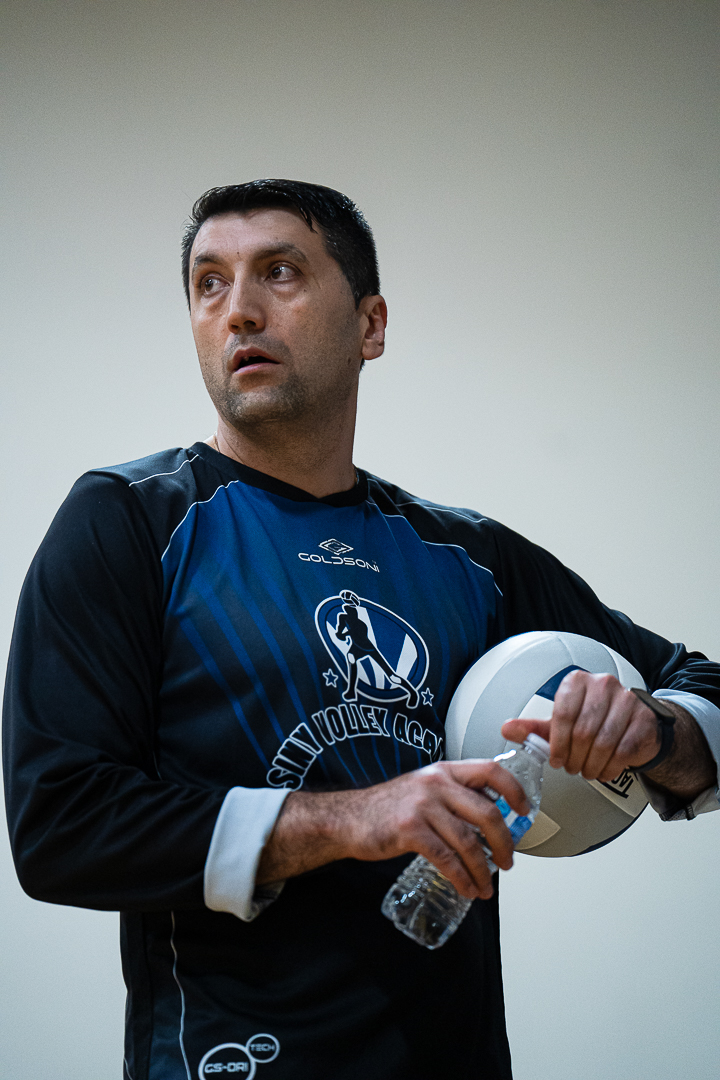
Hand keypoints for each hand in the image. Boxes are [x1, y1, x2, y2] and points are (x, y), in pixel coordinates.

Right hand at [257, 760, 529, 899]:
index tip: (525, 810)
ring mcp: (422, 805)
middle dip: (504, 842)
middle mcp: (436, 783)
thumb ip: (455, 798)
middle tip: (508, 860)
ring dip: (483, 868)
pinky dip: (462, 877)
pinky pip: (447, 858)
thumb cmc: (389, 807)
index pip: (491, 770)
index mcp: (444, 771)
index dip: (514, 790)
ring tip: (487, 885)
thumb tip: (490, 820)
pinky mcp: (409, 830)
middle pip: (487, 811)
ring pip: (468, 840)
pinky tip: (467, 888)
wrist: (349, 818)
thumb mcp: (424, 789)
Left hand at [501, 671, 659, 781]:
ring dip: (591, 765)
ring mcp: (627, 701)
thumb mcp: (561, 723)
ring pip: (603, 743)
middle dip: (574, 758)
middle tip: (572, 767)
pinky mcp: (644, 720)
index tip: (555, 759)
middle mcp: (603, 685)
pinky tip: (605, 769)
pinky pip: (623, 751)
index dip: (557, 743)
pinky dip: (610, 767)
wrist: (635, 723)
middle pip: (583, 731)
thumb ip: (534, 728)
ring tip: (587, 770)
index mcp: (578, 682)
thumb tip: (507, 728)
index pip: (563, 714)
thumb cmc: (595, 721)